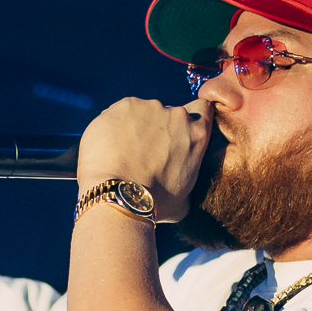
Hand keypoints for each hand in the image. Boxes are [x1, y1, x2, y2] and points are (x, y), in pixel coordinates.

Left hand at [75, 97, 213, 223]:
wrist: (119, 196)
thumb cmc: (152, 204)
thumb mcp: (184, 199)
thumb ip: (185, 177)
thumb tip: (179, 181)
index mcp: (196, 135)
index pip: (203, 110)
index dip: (191, 117)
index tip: (178, 130)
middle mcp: (176, 115)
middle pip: (168, 113)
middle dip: (157, 127)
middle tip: (143, 151)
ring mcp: (148, 107)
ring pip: (141, 111)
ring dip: (134, 126)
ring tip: (121, 152)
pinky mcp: (123, 106)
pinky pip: (119, 112)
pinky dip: (113, 125)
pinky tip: (108, 146)